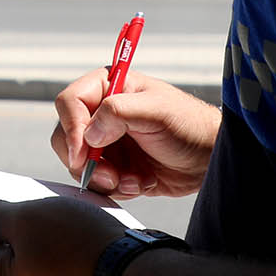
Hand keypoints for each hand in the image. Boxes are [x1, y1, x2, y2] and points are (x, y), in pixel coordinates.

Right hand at [50, 69, 219, 199]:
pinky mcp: (114, 166)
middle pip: (66, 137)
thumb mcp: (157, 111)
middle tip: (111, 175)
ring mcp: (106, 142)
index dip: (72, 129)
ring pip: (79, 165)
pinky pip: (97, 182)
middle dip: (86, 162)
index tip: (83, 153)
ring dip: (104, 179)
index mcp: (108, 87)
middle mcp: (102, 113)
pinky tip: (140, 182)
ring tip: (135, 179)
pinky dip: (116, 188)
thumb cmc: (189, 125)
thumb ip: (119, 112)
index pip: (70, 103)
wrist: (209, 158)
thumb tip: (90, 132)